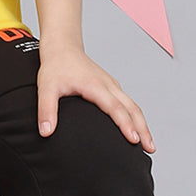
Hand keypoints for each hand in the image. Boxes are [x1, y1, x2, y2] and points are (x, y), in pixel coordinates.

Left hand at [36, 45, 154, 152]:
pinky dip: (136, 117)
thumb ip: (46, 110)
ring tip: (148, 144)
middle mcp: (108, 85)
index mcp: (95, 85)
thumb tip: (46, 132)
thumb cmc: (55, 66)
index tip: (134, 139)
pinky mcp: (111, 87)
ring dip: (143, 124)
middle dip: (143, 129)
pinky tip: (137, 129)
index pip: (115, 107)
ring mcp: (112, 85)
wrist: (62, 47)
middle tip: (149, 149)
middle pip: (132, 108)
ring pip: (133, 106)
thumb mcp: (46, 88)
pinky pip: (128, 103)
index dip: (125, 124)